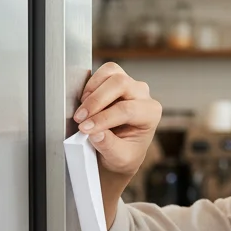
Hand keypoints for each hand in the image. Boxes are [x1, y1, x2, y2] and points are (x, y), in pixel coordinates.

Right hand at [72, 63, 161, 177]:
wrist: (121, 152)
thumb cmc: (125, 154)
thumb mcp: (120, 158)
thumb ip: (109, 146)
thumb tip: (96, 133)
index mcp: (151, 114)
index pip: (127, 110)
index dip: (103, 118)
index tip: (85, 128)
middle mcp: (143, 95)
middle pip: (121, 83)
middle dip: (96, 100)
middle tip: (80, 118)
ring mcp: (130, 85)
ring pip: (112, 72)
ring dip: (93, 89)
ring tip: (82, 110)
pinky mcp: (116, 79)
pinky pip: (103, 72)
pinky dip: (91, 84)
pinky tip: (84, 101)